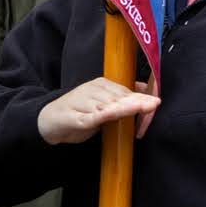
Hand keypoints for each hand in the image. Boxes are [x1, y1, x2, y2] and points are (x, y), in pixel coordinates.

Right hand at [36, 79, 161, 145]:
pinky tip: (114, 115)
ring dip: (126, 107)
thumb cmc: (79, 112)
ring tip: (143, 107)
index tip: (156, 102)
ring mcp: (84, 103)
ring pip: (108, 106)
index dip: (141, 99)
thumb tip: (146, 91)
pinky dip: (104, 115)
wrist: (48, 120)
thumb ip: (122, 98)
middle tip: (155, 104)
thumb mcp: (103, 104)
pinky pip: (92, 117)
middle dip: (138, 102)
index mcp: (101, 85)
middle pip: (119, 97)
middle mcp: (93, 91)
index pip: (125, 91)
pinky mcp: (76, 118)